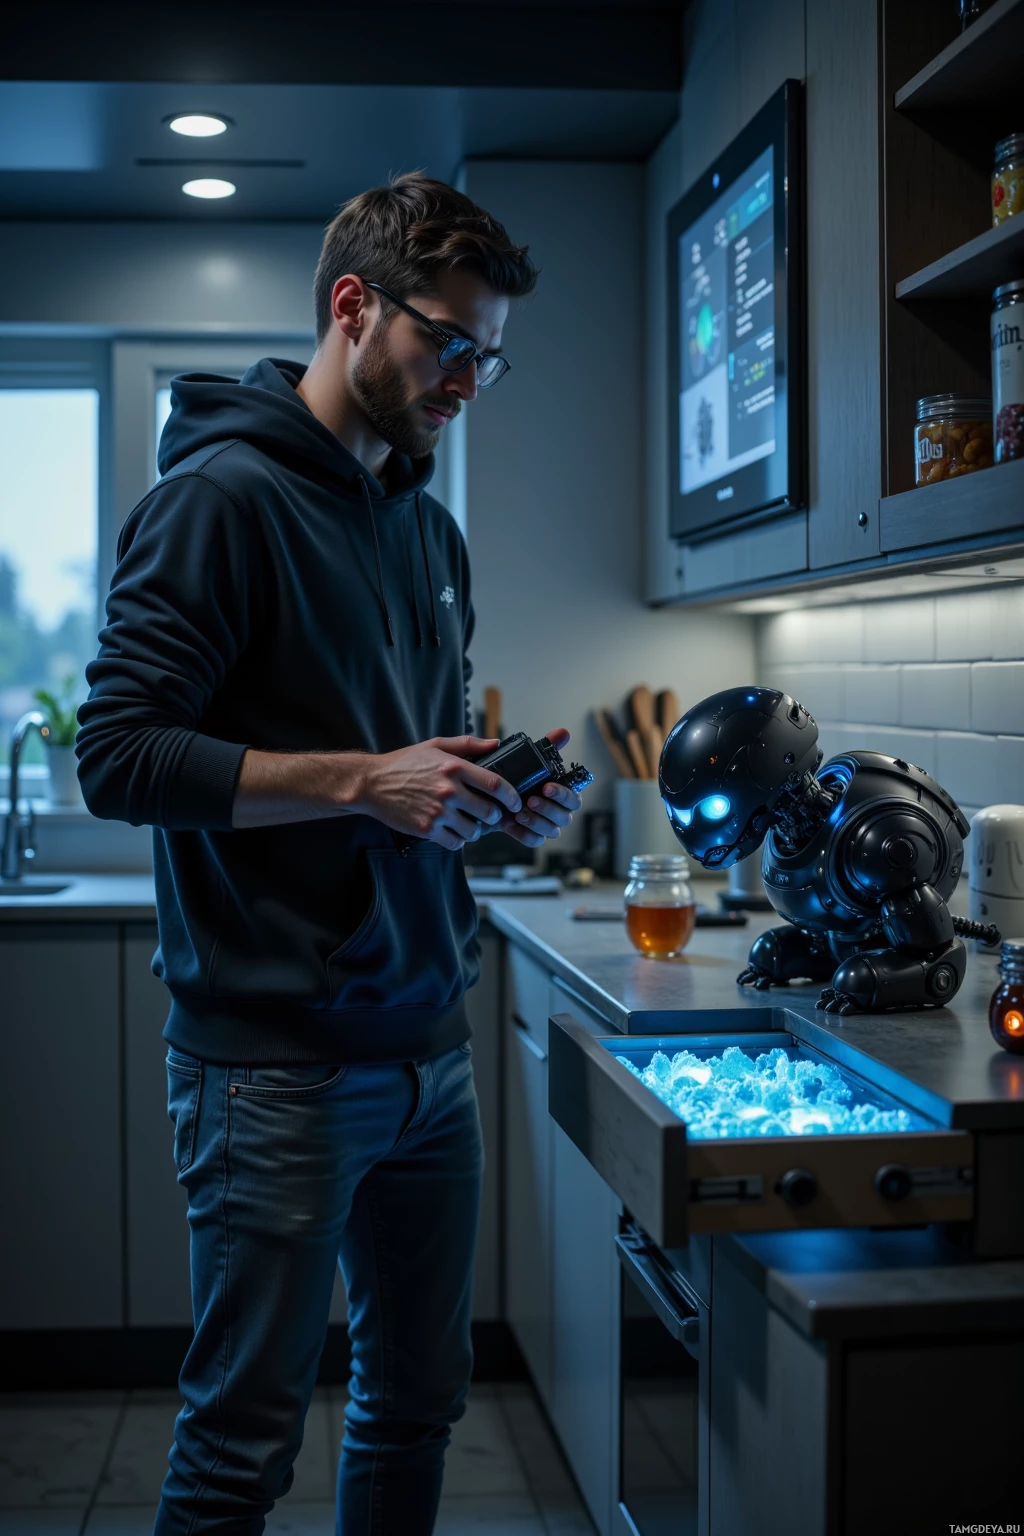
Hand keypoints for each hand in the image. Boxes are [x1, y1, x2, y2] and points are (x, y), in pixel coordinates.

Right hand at [355, 735, 521, 851]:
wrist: (371, 783)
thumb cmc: (404, 763)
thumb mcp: (436, 745)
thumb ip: (468, 744)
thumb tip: (496, 744)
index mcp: (454, 767)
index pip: (495, 784)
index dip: (511, 796)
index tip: (515, 802)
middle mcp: (449, 791)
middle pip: (488, 812)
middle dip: (494, 816)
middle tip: (490, 814)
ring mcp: (438, 812)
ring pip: (473, 831)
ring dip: (475, 829)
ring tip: (468, 822)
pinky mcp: (427, 829)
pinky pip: (455, 842)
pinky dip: (457, 839)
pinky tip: (451, 830)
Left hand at [497, 727, 583, 849]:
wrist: (484, 791)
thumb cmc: (511, 773)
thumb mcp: (526, 756)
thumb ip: (547, 746)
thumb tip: (564, 733)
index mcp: (560, 792)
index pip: (574, 799)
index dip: (563, 795)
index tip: (547, 787)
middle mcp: (557, 809)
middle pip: (565, 817)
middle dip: (548, 809)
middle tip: (530, 800)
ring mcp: (545, 825)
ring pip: (552, 831)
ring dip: (536, 822)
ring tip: (518, 812)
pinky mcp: (530, 835)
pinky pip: (534, 840)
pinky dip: (524, 833)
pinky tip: (509, 823)